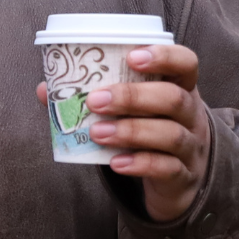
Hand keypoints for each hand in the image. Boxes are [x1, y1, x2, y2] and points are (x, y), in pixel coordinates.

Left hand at [38, 44, 211, 221]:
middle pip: (174, 99)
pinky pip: (166, 168)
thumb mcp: (134, 111)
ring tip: (97, 132)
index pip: (186, 63)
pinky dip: (139, 164)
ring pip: (170, 135)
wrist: (178, 181)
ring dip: (130, 131)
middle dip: (132, 97)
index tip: (132, 56)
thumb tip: (47, 89)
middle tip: (95, 101)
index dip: (164, 56)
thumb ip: (97, 97)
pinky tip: (116, 162)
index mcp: (181, 89)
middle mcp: (192, 115)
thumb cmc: (150, 132)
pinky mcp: (183, 176)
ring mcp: (191, 147)